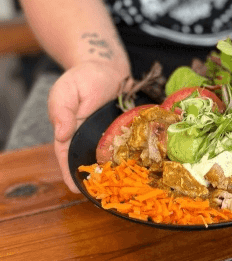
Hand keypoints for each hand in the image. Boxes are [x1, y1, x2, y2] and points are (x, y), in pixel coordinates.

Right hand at [48, 61, 130, 192]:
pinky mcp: (124, 127)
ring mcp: (107, 133)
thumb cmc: (82, 78)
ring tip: (124, 185)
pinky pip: (128, 143)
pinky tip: (141, 163)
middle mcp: (88, 136)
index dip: (70, 173)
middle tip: (104, 193)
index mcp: (69, 131)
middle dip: (96, 177)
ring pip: (110, 155)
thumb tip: (61, 134)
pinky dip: (132, 153)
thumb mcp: (65, 91)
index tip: (76, 189)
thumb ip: (62, 111)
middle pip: (90, 160)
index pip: (67, 157)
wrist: (106, 66)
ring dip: (116, 169)